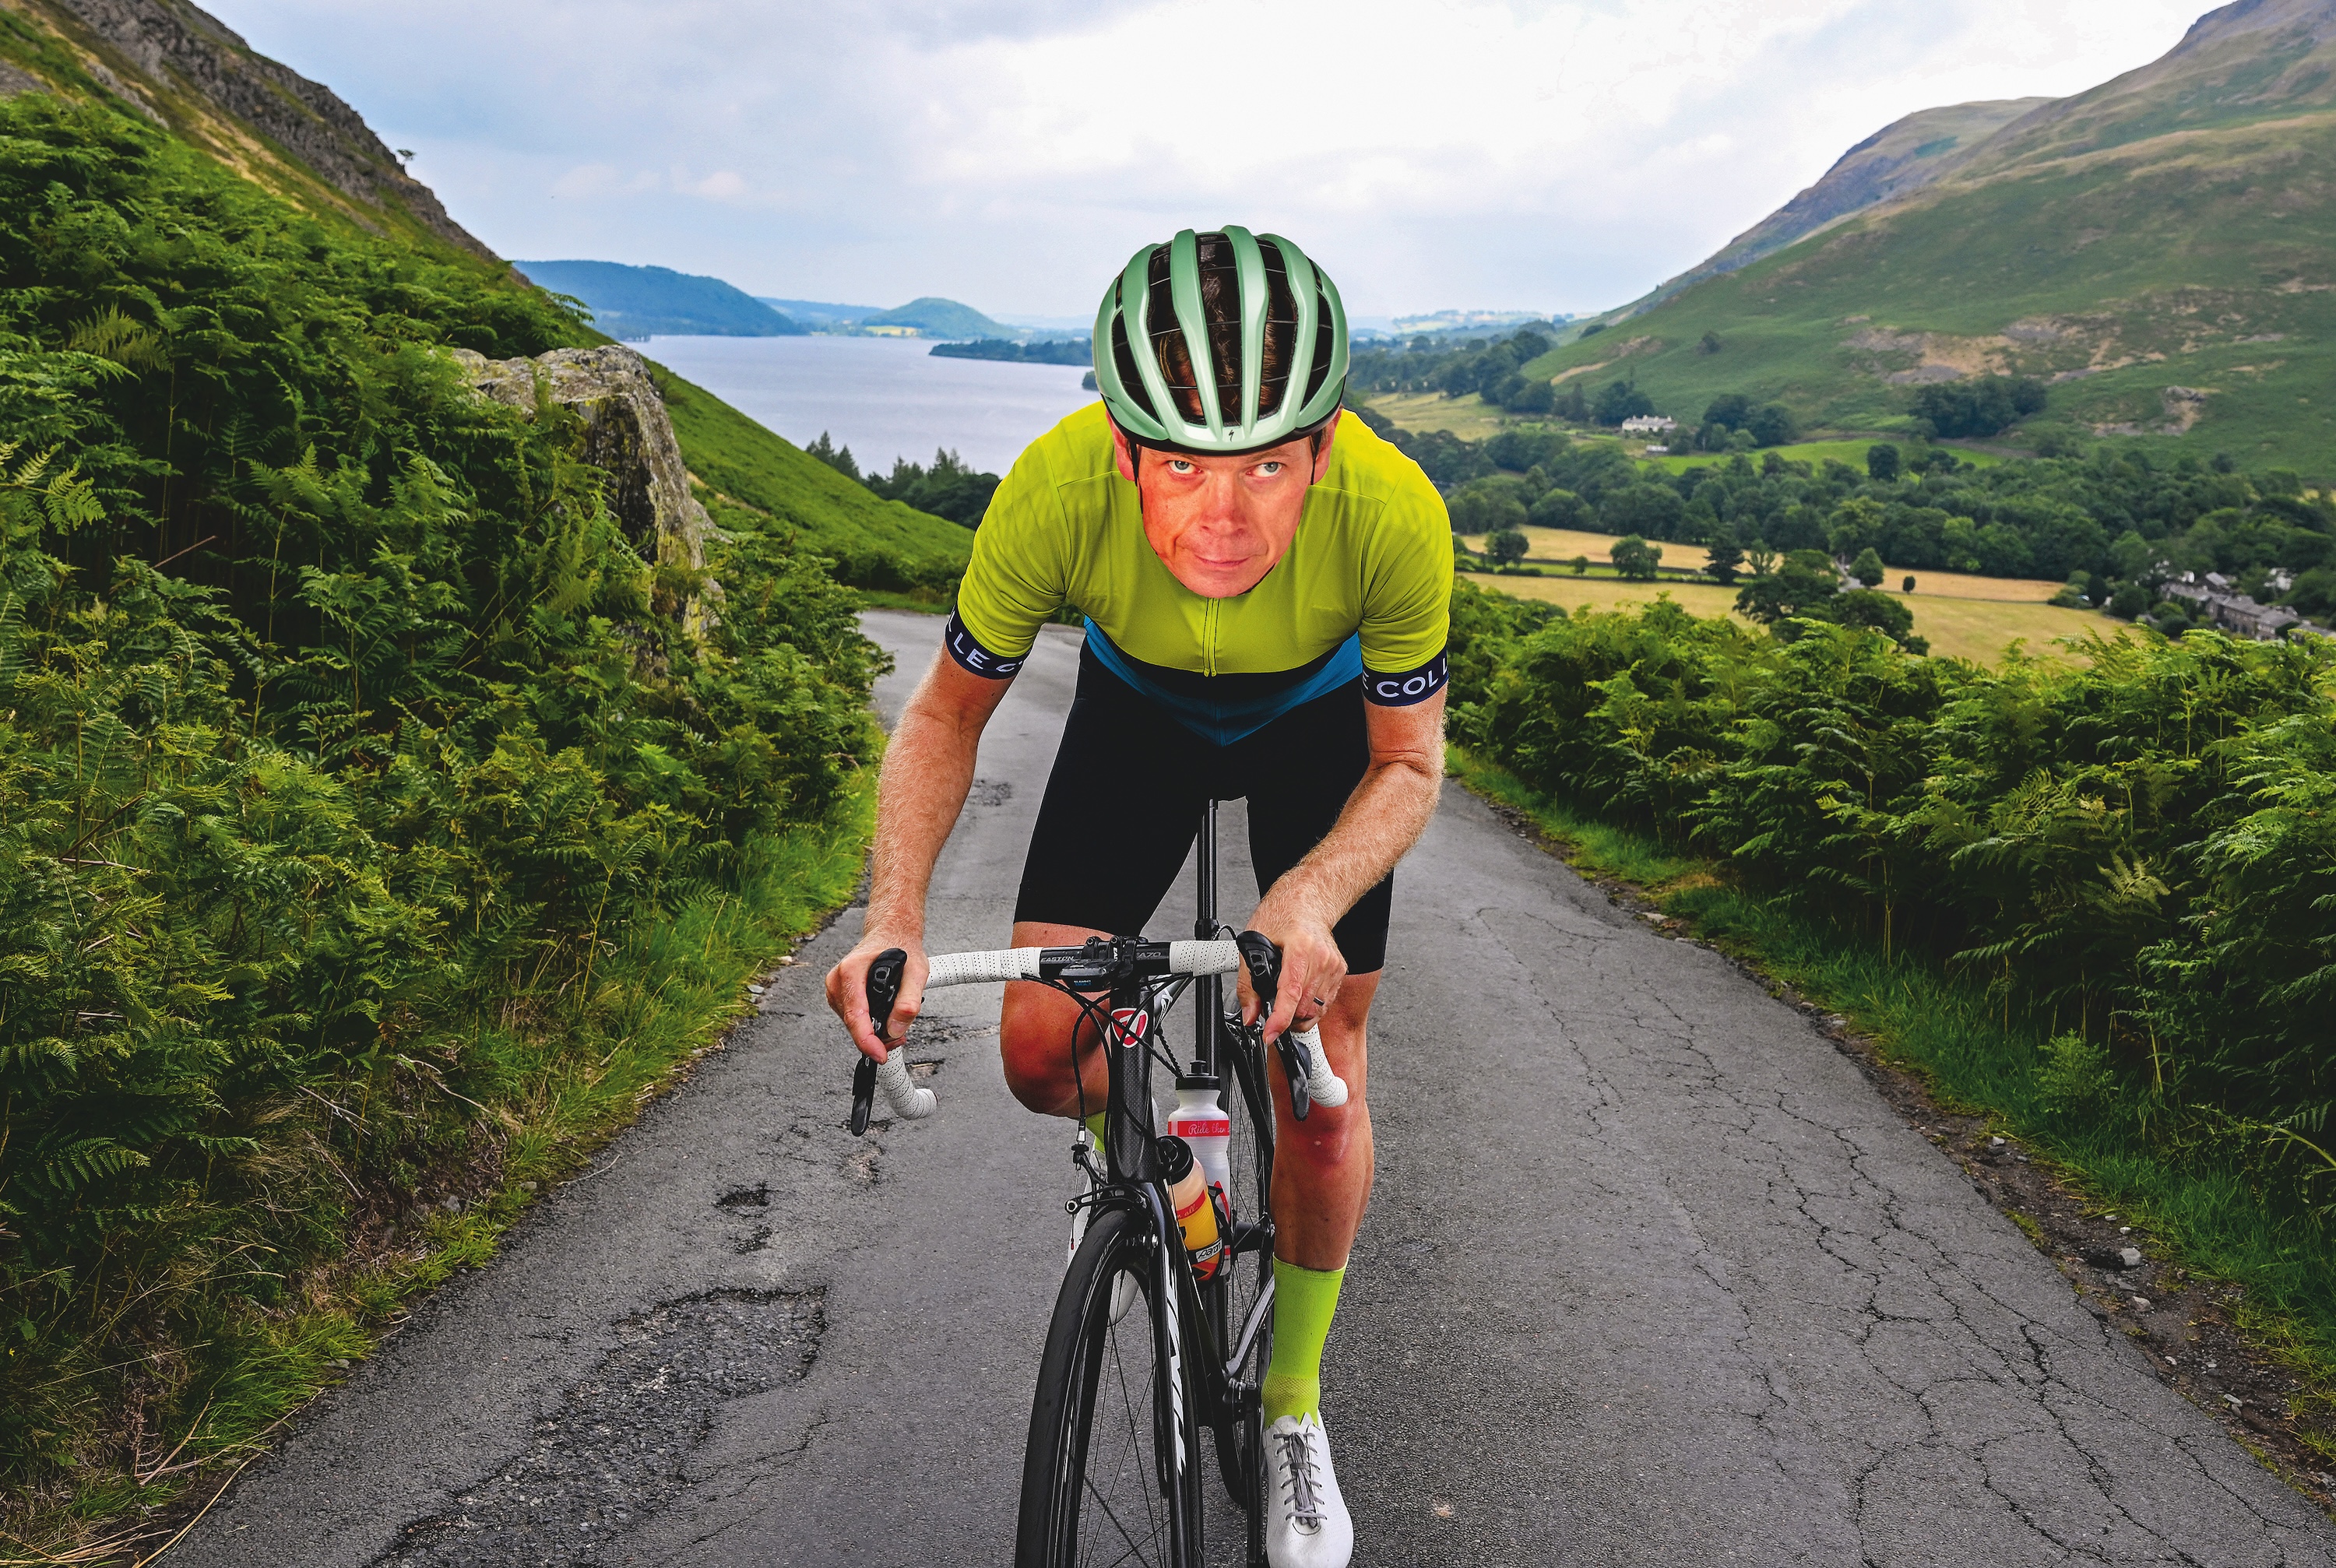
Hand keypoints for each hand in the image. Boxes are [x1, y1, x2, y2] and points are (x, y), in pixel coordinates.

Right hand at [826, 934, 928, 1062]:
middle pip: (853, 1023)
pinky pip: (852, 1018)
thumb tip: (896, 1029)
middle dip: (875, 1037)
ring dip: (873, 1031)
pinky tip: (883, 1019)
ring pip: (852, 1023)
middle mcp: (838, 979)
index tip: (878, 1054)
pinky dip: (868, 1024)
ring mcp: (836, 988)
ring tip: (895, 1024)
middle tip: (899, 1037)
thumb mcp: (916, 972)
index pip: (855, 1015)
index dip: (866, 1040)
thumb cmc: (901, 948)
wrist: (891, 934)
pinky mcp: (840, 995)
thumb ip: (909, 1001)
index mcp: (852, 970)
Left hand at [1238, 897, 1345, 1040]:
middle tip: (1270, 1017)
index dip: (1279, 1019)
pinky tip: (1299, 999)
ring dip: (1297, 1017)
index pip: (1291, 992)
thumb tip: (1250, 1015)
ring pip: (1316, 1011)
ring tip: (1284, 1008)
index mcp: (1300, 948)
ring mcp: (1334, 966)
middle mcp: (1322, 958)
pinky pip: (1325, 1004)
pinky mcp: (1340, 971)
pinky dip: (1309, 1009)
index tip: (1270, 1034)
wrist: (1307, 901)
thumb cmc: (1281, 916)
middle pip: (1304, 1007)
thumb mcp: (1252, 944)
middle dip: (1285, 1020)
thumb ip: (1248, 984)